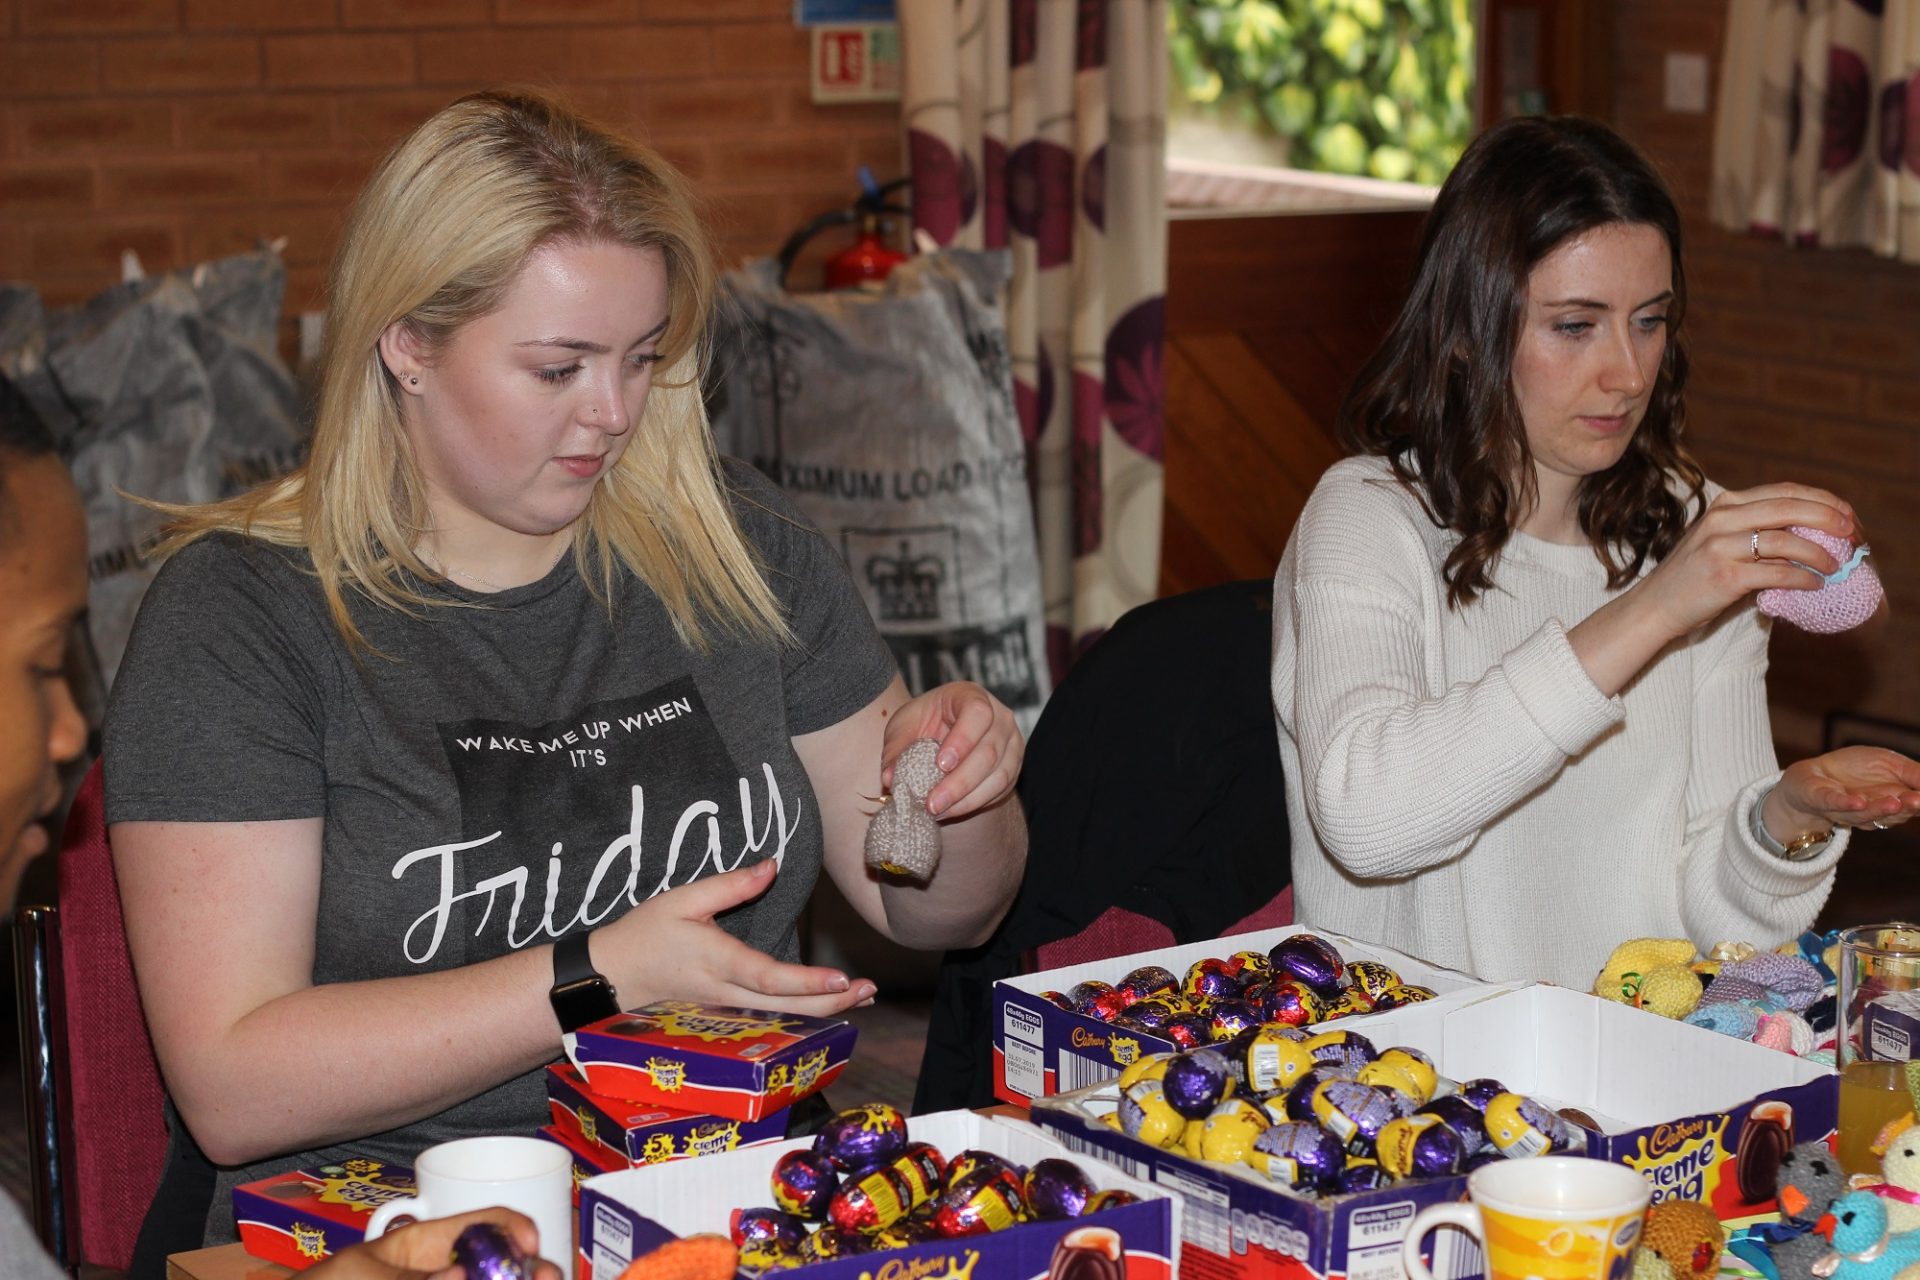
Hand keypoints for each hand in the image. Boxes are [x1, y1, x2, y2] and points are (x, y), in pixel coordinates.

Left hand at [309, 1207, 560, 1279]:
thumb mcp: (366, 1276)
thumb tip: (460, 1274)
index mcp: (431, 1244)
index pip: (486, 1223)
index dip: (514, 1228)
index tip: (528, 1249)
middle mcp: (446, 1270)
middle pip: (501, 1263)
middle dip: (529, 1271)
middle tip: (547, 1279)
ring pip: (490, 1279)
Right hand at [595, 860, 874, 1014]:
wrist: (607, 980)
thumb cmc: (643, 936)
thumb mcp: (681, 899)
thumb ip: (729, 884)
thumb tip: (772, 866)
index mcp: (718, 962)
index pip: (771, 977)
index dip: (809, 983)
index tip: (843, 979)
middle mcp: (725, 996)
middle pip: (786, 1008)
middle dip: (832, 1003)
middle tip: (869, 989)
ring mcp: (723, 1015)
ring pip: (780, 1021)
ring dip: (822, 1013)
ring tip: (859, 999)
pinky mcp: (721, 1022)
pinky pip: (766, 1024)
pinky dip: (799, 1018)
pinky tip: (822, 1010)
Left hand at [882, 681, 1022, 819]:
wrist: (942, 731)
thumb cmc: (924, 722)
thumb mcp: (904, 726)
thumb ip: (896, 750)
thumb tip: (890, 780)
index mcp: (972, 696)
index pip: (977, 713)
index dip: (962, 740)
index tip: (940, 764)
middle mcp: (1000, 717)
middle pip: (988, 751)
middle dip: (959, 782)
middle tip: (932, 803)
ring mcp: (1011, 743)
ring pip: (998, 775)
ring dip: (966, 799)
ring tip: (937, 812)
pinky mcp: (1012, 767)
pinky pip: (1000, 790)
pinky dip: (974, 804)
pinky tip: (950, 811)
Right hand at [1630, 483, 1854, 641]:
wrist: (1655, 606)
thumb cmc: (1694, 576)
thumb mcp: (1722, 541)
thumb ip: (1758, 532)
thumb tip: (1814, 535)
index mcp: (1725, 505)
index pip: (1784, 491)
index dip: (1822, 500)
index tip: (1846, 515)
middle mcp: (1722, 519)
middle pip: (1789, 508)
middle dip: (1829, 519)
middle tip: (1852, 534)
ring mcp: (1721, 547)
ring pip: (1787, 540)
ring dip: (1820, 554)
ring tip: (1835, 566)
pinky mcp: (1725, 576)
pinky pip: (1777, 573)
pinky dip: (1803, 578)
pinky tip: (1815, 584)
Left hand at [1769, 747, 1919, 836]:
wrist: (1811, 776)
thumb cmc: (1854, 770)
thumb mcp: (1888, 763)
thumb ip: (1913, 772)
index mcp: (1893, 801)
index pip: (1913, 805)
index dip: (1919, 802)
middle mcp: (1872, 811)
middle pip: (1893, 813)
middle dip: (1907, 807)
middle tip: (1918, 800)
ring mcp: (1846, 809)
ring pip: (1865, 813)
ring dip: (1880, 808)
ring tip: (1895, 802)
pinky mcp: (1821, 800)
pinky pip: (1835, 803)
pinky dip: (1845, 804)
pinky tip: (1858, 801)